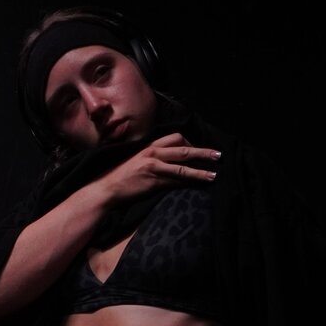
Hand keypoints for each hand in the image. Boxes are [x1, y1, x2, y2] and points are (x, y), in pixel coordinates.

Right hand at [98, 133, 219, 203]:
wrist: (107, 188)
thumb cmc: (122, 176)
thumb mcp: (139, 160)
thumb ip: (155, 159)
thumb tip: (172, 162)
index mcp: (150, 146)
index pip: (176, 138)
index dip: (192, 143)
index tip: (200, 152)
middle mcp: (153, 153)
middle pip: (184, 149)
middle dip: (203, 152)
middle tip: (218, 156)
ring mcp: (154, 167)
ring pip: (183, 165)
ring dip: (200, 170)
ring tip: (214, 174)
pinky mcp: (153, 181)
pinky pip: (176, 180)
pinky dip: (189, 182)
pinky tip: (198, 185)